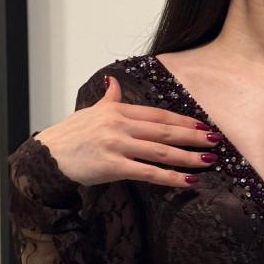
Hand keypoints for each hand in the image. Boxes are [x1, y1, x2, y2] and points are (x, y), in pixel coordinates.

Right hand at [34, 73, 221, 187]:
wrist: (47, 157)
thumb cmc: (71, 135)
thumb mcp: (91, 111)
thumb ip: (109, 98)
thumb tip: (114, 83)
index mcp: (117, 110)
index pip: (158, 114)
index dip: (183, 120)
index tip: (203, 125)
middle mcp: (119, 125)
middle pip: (165, 131)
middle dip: (193, 136)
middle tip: (215, 140)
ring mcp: (117, 145)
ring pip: (161, 152)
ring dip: (188, 157)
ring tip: (208, 160)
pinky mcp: (113, 166)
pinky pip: (148, 172)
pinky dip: (171, 178)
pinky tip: (188, 181)